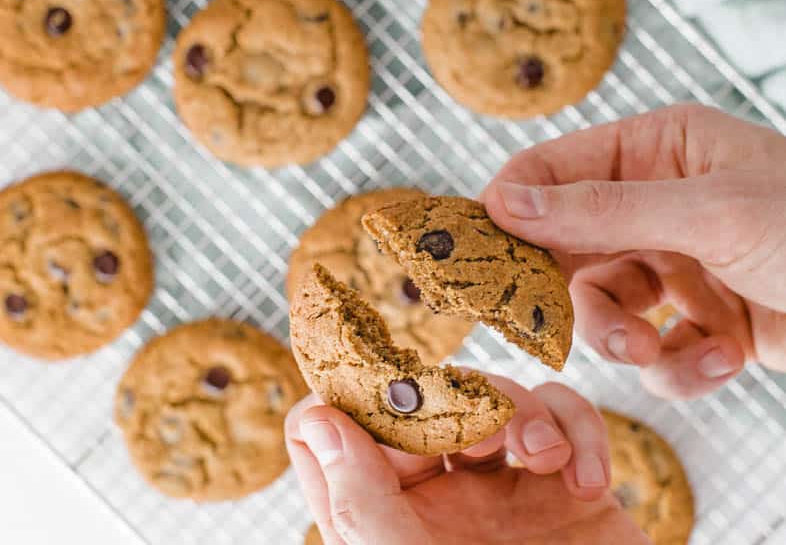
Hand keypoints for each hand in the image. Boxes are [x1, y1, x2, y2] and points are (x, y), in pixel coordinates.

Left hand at [286, 374, 646, 544]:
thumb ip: (360, 504)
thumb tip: (317, 420)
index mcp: (384, 512)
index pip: (333, 428)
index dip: (348, 400)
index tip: (382, 400)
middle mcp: (436, 491)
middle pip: (418, 395)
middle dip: (449, 396)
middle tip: (476, 426)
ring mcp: (502, 482)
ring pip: (492, 393)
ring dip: (522, 411)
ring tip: (543, 458)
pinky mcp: (563, 480)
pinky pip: (565, 413)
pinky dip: (581, 431)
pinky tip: (589, 484)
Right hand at [481, 103, 785, 398]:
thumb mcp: (709, 212)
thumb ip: (600, 208)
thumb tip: (503, 199)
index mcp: (656, 149)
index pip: (552, 169)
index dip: (509, 207)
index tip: (476, 251)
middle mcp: (656, 202)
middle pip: (566, 247)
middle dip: (566, 293)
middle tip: (540, 324)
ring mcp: (676, 263)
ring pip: (602, 308)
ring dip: (622, 339)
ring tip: (653, 351)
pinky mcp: (699, 320)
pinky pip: (653, 348)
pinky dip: (680, 365)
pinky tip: (724, 358)